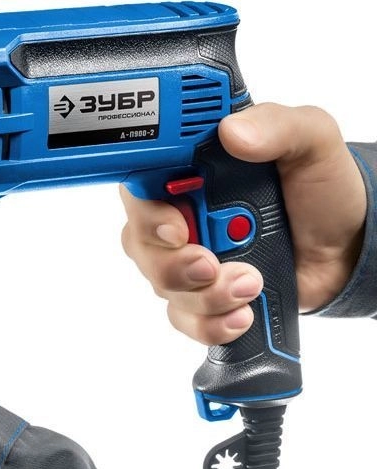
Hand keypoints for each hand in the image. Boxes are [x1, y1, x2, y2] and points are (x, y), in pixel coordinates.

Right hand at [120, 103, 366, 344]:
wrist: (347, 248)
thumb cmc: (323, 190)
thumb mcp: (312, 142)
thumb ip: (276, 126)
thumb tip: (233, 132)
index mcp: (189, 170)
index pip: (139, 188)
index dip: (148, 213)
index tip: (178, 228)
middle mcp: (177, 214)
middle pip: (141, 244)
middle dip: (175, 263)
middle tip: (212, 264)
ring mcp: (185, 258)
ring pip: (161, 285)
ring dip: (205, 294)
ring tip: (252, 284)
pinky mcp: (199, 296)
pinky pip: (182, 318)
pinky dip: (210, 323)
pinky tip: (242, 314)